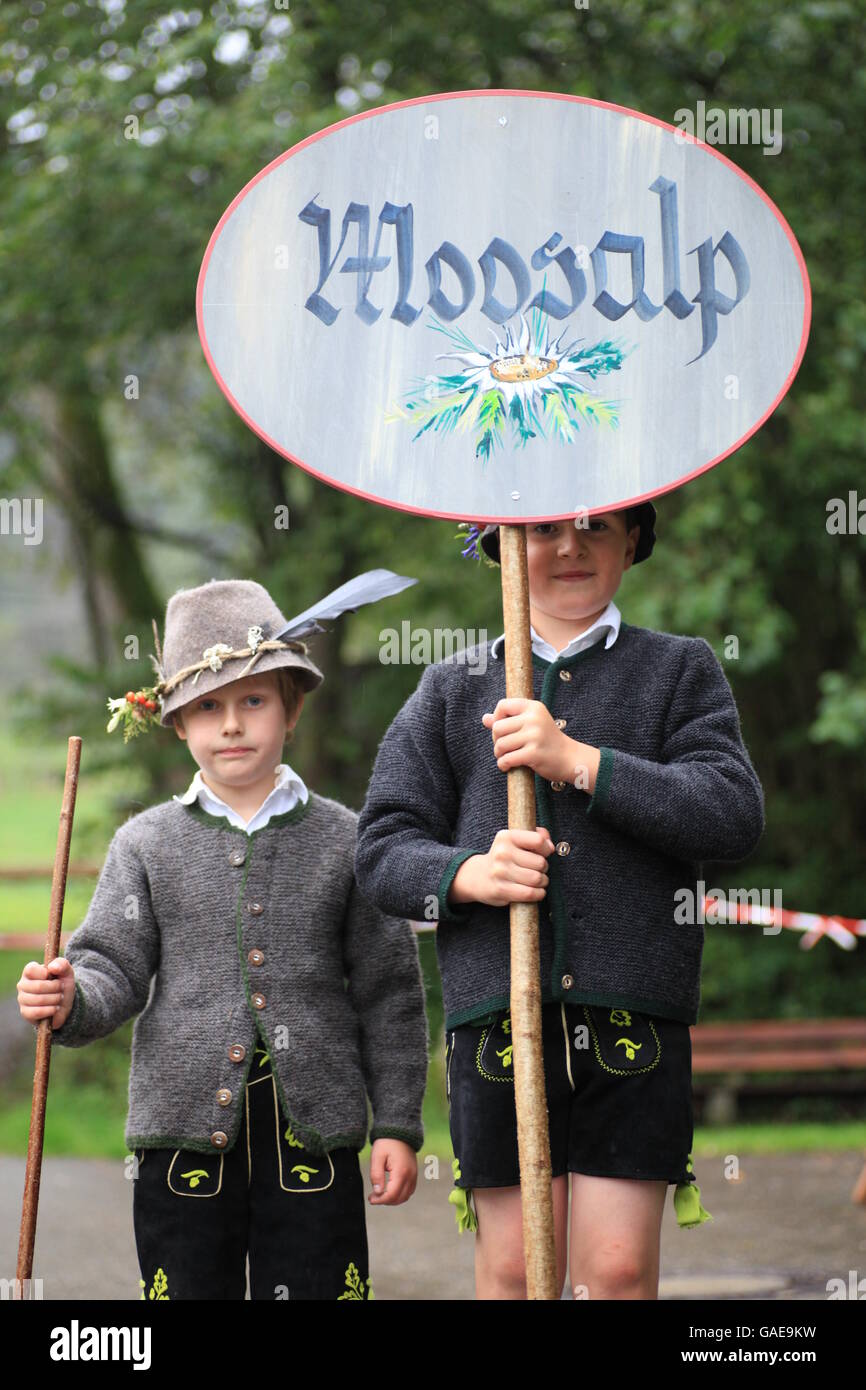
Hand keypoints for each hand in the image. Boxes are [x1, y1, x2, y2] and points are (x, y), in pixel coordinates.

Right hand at [17, 958, 74, 1029]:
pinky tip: (55, 1008)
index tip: (55, 977)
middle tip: (61, 989)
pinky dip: (51, 1010)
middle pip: (39, 986)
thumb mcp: (66, 972)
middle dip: (56, 988)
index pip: (31, 970)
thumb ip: (62, 964)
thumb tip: (52, 967)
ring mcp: (22, 999)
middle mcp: (23, 984)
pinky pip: (37, 1012)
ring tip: (59, 998)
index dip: (46, 974)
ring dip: (55, 999)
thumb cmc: (62, 984)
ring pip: (39, 1000)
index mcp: (30, 971)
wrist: (64, 1004)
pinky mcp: (25, 1013)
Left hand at [368, 1138, 417, 1205]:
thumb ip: (376, 1175)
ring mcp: (414, 1175)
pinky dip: (399, 1195)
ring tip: (380, 1194)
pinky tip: (389, 1190)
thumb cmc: (386, 1143)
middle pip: (399, 1198)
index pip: (392, 1195)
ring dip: (393, 1199)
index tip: (370, 1198)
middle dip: (385, 1201)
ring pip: (405, 1197)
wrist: (399, 1132)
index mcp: (401, 1172)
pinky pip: (409, 1191)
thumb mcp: (377, 1157)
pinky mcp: (414, 1174)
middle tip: (373, 1196)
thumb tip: (377, 1192)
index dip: (380, 1200)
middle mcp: (410, 1176)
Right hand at [449, 827, 554, 907]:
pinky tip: (536, 891)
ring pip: (537, 879)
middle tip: (538, 869)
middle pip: (540, 862)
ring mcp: (500, 872)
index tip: (543, 853)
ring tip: (537, 880)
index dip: (546, 849)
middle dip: (544, 868)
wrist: (478, 876)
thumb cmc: (504, 858)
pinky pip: (530, 893)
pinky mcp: (501, 889)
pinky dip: (539, 894)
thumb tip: (551, 845)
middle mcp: (502, 853)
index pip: (538, 840)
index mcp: (506, 837)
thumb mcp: (515, 841)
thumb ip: (536, 836)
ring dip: (543, 882)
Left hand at [482, 698, 599, 787]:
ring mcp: (535, 736)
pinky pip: (507, 759)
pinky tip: (507, 766)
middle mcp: (534, 718)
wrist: (570, 758)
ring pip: (500, 744)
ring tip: (507, 757)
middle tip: (505, 747)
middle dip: (496, 740)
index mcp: (533, 707)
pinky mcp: (534, 753)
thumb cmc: (547, 741)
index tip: (503, 731)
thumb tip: (484, 718)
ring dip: (499, 754)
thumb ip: (508, 720)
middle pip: (497, 727)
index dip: (497, 718)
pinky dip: (503, 765)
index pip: (502, 705)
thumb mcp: (531, 724)